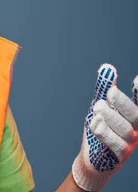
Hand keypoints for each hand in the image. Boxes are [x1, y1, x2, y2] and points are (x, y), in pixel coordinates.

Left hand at [72, 64, 137, 190]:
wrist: (93, 158)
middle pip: (134, 115)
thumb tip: (107, 67)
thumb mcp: (102, 104)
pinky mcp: (119, 156)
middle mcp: (136, 130)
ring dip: (111, 117)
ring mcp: (129, 144)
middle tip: (110, 92)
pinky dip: (105, 133)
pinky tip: (94, 123)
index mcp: (134, 116)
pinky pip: (115, 145)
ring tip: (97, 106)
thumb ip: (105, 87)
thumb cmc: (102, 126)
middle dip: (123, 103)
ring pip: (124, 130)